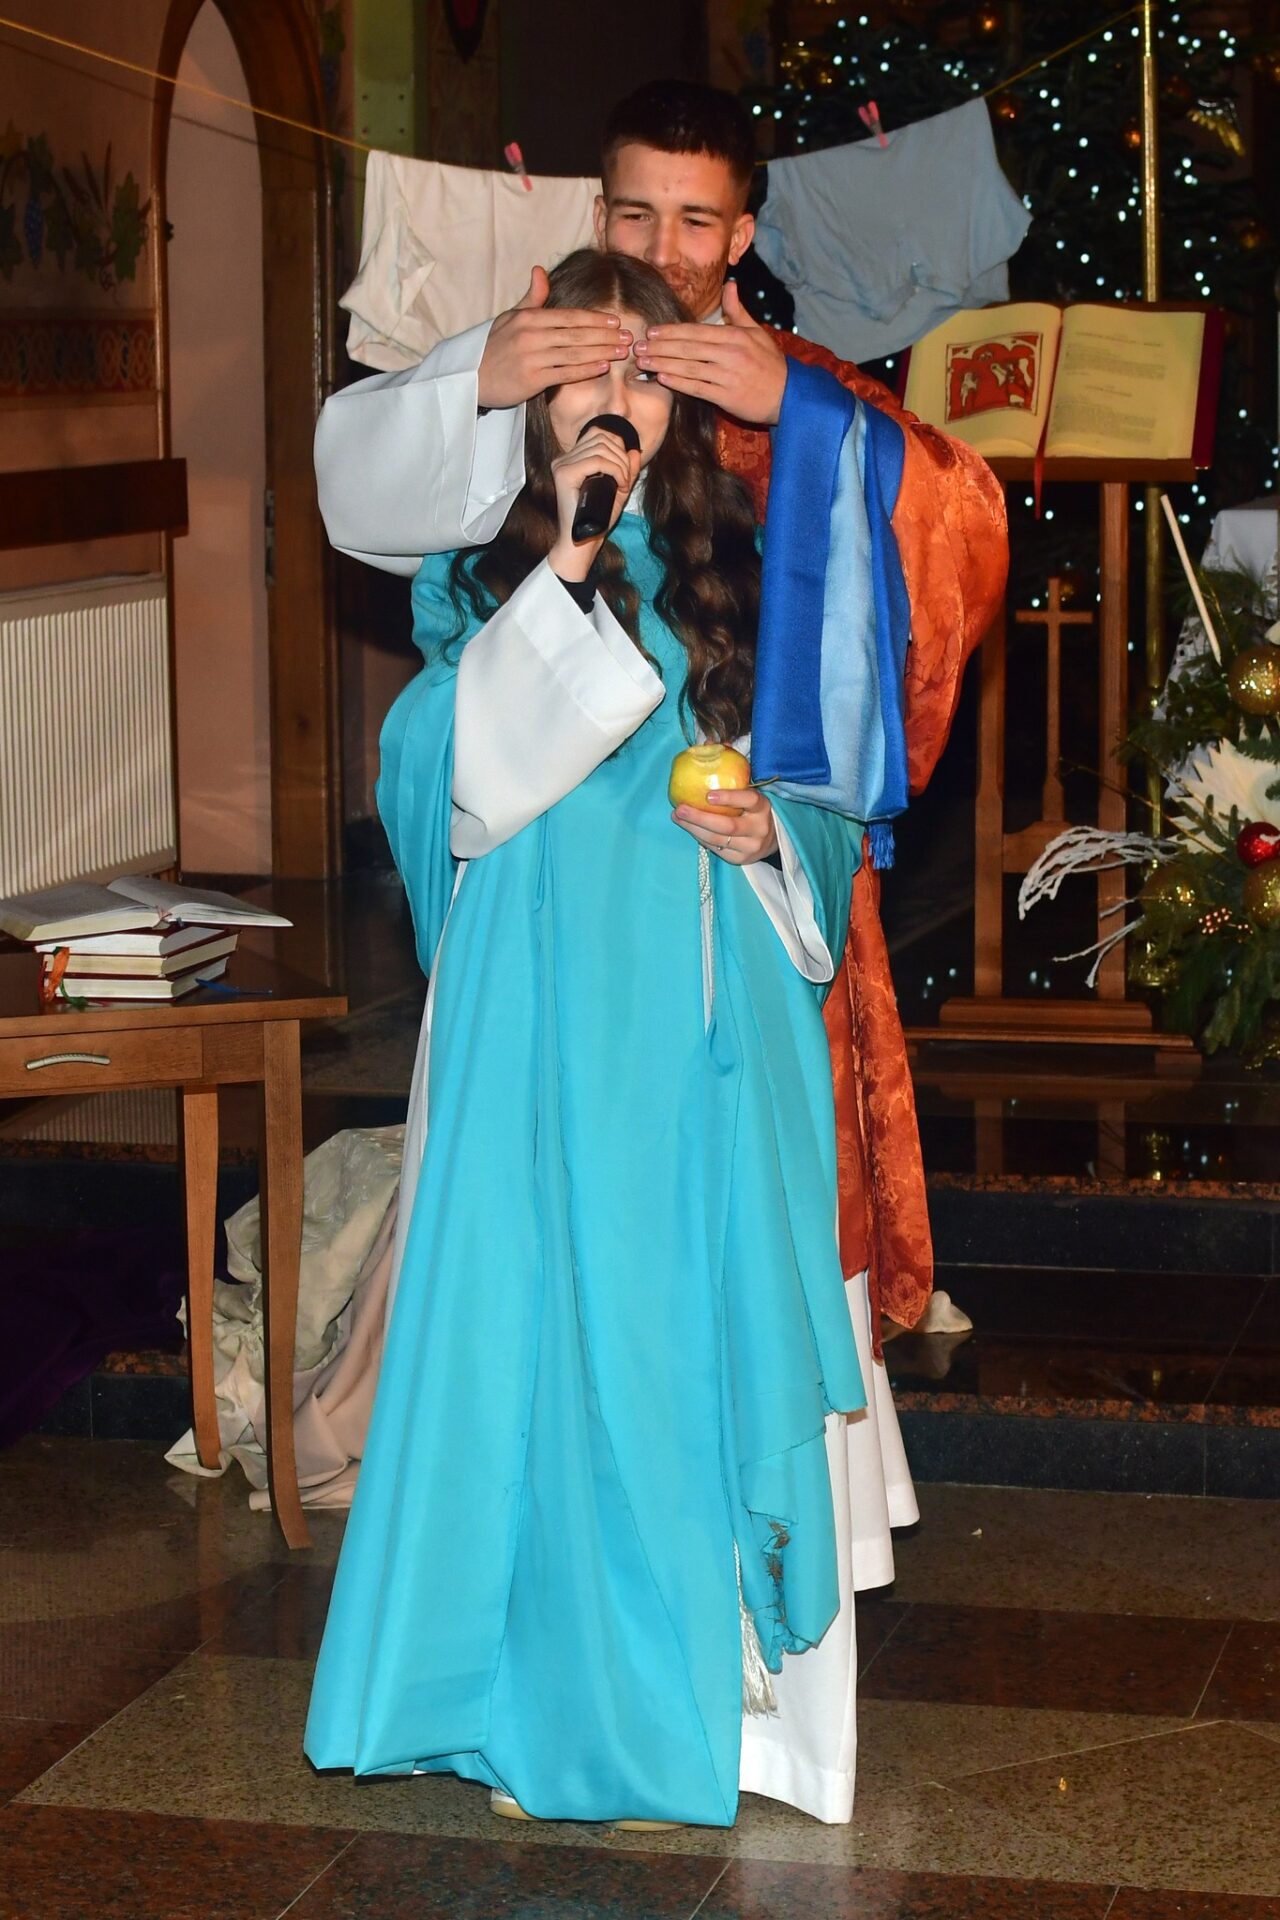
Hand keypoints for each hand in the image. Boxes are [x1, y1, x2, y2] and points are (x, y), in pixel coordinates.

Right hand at [477, 266, 631, 409]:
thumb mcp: (509, 317)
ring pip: (575, 352)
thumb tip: (540, 271)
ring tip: (622, 352)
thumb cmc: (493, 348)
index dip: (595, 319)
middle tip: (628, 337)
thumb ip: (531, 298)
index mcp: (529, 318)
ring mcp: (532, 357)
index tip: (615, 321)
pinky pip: (565, 373)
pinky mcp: (532, 380)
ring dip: (602, 351)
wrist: (471, 378)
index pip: (569, 316)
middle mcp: (532, 335)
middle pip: (577, 333)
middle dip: (605, 335)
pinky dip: (585, 369)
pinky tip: (602, 367)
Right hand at [546, 426, 640, 579]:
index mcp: (571, 459)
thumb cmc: (598, 519)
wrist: (583, 542)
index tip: (625, 472)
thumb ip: (627, 471)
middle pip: (601, 437)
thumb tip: (635, 451)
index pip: (598, 433)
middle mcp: (563, 459)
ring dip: (620, 465)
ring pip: (601, 447)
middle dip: (622, 457)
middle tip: (626, 481)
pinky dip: (615, 471)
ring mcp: (562, 465)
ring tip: (623, 485)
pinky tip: (619, 486)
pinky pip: (597, 461)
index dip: (618, 446)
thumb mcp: (618, 490)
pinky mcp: (564, 474)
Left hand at [634, 281, 786, 425]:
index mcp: (734, 336)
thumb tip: (729, 285)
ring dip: (662, 364)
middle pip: (688, 348)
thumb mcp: (757, 332)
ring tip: (642, 362)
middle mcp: (730, 354)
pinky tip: (661, 379)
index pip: (696, 331)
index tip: (651, 331)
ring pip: (689, 367)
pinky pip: (697, 388)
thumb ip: (738, 310)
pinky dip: (678, 383)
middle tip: (637, 346)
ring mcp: (727, 376)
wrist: (788, 395)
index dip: (671, 331)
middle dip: (660, 346)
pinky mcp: (726, 397)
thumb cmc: (771, 364)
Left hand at [673, 785, 778, 864]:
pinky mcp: (740, 859)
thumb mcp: (750, 796)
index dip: (729, 797)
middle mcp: (759, 828)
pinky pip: (715, 849)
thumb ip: (733, 782)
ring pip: (717, 840)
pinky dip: (699, 837)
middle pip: (728, 825)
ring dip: (694, 828)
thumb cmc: (752, 810)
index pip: (749, 800)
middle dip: (700, 817)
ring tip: (677, 817)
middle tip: (681, 808)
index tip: (708, 795)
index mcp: (763, 807)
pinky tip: (689, 828)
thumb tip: (705, 758)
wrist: (770, 839)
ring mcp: (750, 846)